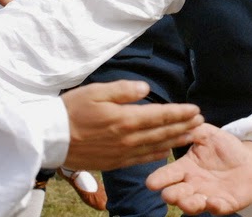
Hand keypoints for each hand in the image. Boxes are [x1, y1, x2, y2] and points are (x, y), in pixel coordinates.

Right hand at [62, 80, 202, 171]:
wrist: (51, 138)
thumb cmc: (71, 109)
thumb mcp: (96, 91)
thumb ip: (123, 90)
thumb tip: (145, 88)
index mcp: (125, 118)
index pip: (160, 115)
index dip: (180, 113)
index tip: (196, 109)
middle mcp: (128, 138)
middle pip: (163, 132)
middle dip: (184, 126)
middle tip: (201, 122)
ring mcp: (122, 152)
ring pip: (156, 147)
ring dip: (175, 140)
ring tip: (191, 136)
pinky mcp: (114, 162)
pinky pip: (141, 159)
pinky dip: (156, 155)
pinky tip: (165, 152)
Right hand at [146, 124, 251, 214]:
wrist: (250, 160)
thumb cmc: (226, 147)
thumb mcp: (208, 134)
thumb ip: (194, 130)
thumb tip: (179, 122)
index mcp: (186, 168)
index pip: (167, 174)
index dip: (159, 179)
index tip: (151, 183)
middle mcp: (193, 185)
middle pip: (176, 194)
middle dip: (172, 195)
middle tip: (170, 194)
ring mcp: (208, 196)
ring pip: (193, 205)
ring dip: (189, 205)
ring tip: (188, 201)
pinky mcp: (225, 204)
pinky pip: (218, 209)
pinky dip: (214, 207)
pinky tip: (211, 202)